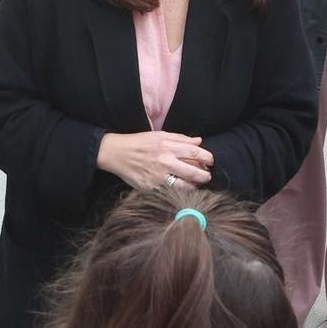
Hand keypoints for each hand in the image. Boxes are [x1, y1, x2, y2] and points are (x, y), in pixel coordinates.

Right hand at [96, 130, 213, 190]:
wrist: (116, 153)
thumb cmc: (139, 143)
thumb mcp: (159, 135)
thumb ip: (180, 138)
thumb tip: (199, 141)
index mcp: (167, 147)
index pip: (194, 153)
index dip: (207, 158)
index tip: (211, 161)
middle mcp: (164, 162)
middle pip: (193, 172)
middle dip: (204, 175)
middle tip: (207, 176)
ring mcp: (157, 177)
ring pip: (184, 186)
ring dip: (194, 186)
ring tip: (196, 184)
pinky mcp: (150, 188)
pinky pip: (169, 192)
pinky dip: (178, 192)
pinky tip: (181, 189)